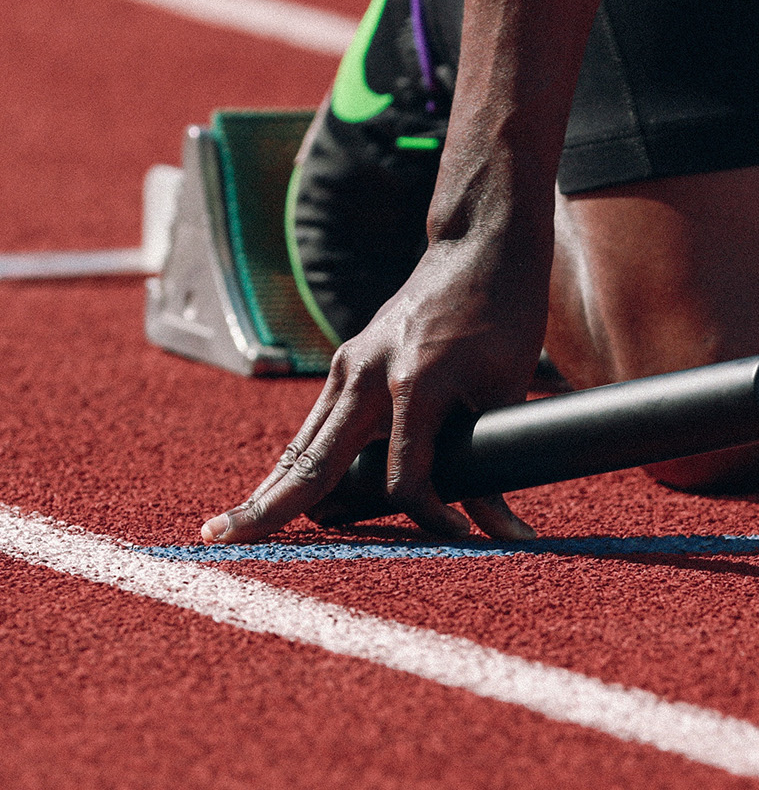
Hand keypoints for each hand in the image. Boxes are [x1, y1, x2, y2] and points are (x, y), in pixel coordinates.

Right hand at [199, 234, 545, 543]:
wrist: (479, 249)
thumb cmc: (503, 316)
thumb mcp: (506, 390)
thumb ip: (494, 461)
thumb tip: (501, 531)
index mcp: (414, 383)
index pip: (404, 478)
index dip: (431, 517)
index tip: (461, 536)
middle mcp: (367, 374)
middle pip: (314, 462)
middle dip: (270, 508)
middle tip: (220, 540)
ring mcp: (350, 366)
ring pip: (304, 444)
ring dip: (272, 488)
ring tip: (230, 529)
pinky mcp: (347, 363)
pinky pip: (316, 424)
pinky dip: (297, 462)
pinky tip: (275, 492)